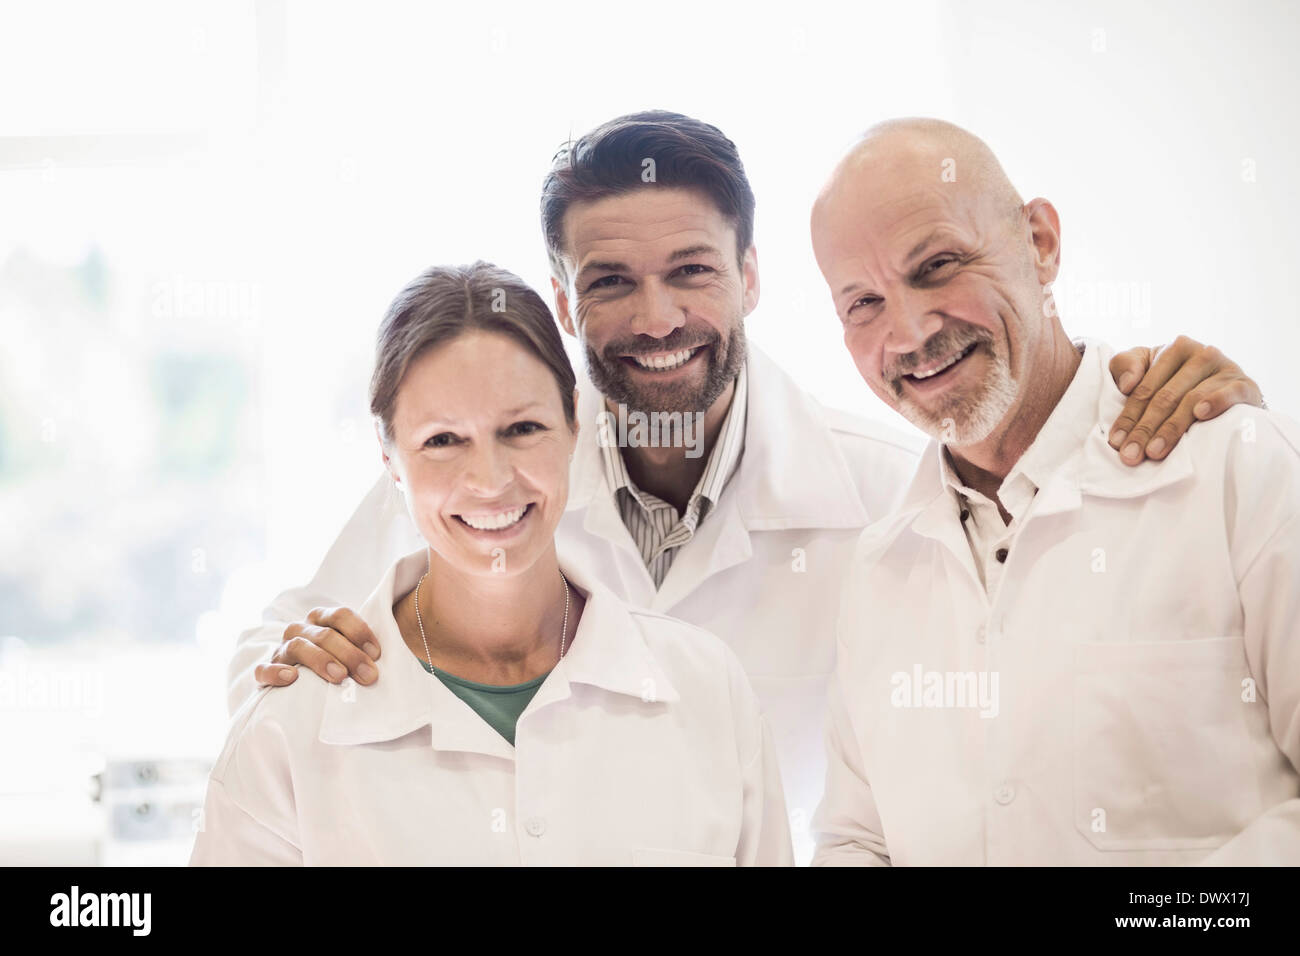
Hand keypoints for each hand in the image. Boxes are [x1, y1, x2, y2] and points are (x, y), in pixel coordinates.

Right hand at [253, 607, 381, 687]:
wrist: (300, 681)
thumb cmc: (335, 664)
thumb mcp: (349, 651)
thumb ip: (363, 650)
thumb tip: (382, 662)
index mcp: (321, 619)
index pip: (340, 615)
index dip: (360, 631)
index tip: (377, 654)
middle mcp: (300, 629)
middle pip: (325, 634)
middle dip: (349, 654)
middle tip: (367, 675)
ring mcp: (282, 648)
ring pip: (298, 647)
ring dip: (321, 660)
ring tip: (339, 677)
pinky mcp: (266, 669)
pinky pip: (263, 668)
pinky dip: (276, 672)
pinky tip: (292, 678)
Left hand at [1107, 335, 1263, 464]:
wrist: (1228, 387)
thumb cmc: (1177, 378)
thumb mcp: (1146, 365)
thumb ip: (1126, 365)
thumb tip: (1126, 384)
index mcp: (1175, 349)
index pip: (1145, 388)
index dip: (1128, 416)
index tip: (1116, 442)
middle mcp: (1201, 354)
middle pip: (1165, 397)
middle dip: (1145, 429)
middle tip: (1131, 455)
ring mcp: (1225, 368)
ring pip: (1191, 400)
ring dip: (1171, 428)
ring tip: (1155, 451)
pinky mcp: (1245, 385)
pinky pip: (1230, 393)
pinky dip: (1215, 402)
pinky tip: (1200, 414)